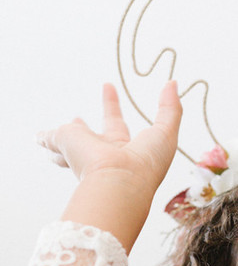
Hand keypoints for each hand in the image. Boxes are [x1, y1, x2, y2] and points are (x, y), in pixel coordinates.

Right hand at [38, 81, 181, 197]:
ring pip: (69, 143)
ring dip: (60, 138)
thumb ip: (170, 107)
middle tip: (76, 116)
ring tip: (49, 135)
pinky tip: (37, 137)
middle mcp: (102, 152)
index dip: (111, 106)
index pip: (118, 126)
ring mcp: (83, 150)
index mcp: (126, 150)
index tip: (107, 87)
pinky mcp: (65, 143)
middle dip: (84, 126)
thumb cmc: (147, 162)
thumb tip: (172, 83)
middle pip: (91, 137)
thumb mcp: (167, 131)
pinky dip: (44, 138)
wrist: (119, 181)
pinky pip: (51, 139)